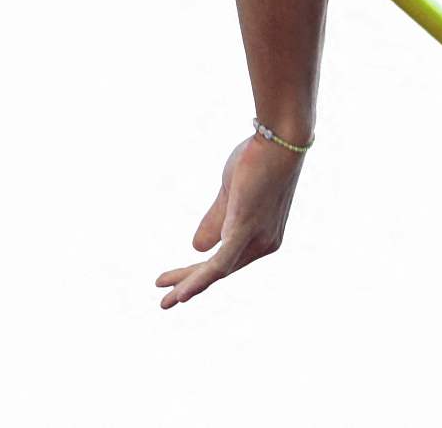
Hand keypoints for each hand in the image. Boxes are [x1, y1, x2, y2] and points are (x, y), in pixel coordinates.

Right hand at [155, 135, 304, 308]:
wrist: (277, 139)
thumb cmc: (257, 162)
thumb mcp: (230, 197)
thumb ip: (216, 222)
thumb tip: (197, 248)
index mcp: (260, 237)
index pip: (223, 263)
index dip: (195, 273)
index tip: (167, 280)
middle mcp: (263, 244)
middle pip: (219, 272)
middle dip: (188, 283)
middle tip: (164, 301)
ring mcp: (256, 238)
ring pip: (218, 272)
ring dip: (189, 286)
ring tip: (167, 302)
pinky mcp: (246, 229)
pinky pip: (220, 262)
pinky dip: (199, 279)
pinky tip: (182, 293)